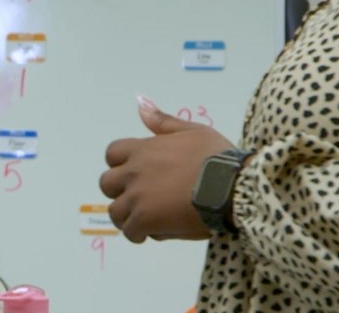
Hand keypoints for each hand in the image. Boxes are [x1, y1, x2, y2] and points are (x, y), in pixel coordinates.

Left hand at [98, 97, 235, 242]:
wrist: (231, 187)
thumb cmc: (217, 158)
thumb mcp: (193, 131)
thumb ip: (163, 122)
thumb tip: (140, 104)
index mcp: (143, 149)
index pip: (112, 154)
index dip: (121, 164)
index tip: (138, 174)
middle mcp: (134, 172)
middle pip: (107, 183)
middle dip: (121, 191)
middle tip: (143, 199)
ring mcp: (137, 197)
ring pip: (115, 211)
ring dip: (128, 216)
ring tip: (148, 221)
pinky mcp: (144, 220)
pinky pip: (130, 231)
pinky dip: (139, 234)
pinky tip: (157, 232)